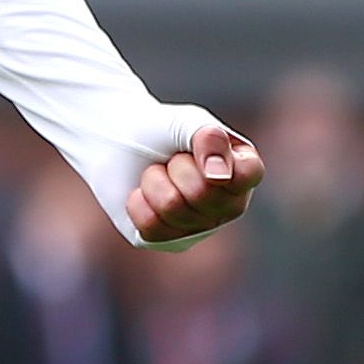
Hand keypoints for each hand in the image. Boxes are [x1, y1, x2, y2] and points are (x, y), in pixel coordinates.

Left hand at [126, 121, 260, 243]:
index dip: (218, 159)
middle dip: (176, 167)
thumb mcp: (187, 123)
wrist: (116, 142)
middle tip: (170, 159)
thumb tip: (219, 175)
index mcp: (242, 171)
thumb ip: (209, 139)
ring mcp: (200, 226)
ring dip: (154, 180)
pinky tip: (142, 193)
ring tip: (156, 173)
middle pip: (203, 193)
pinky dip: (137, 201)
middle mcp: (229, 204)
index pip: (247, 174)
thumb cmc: (160, 132)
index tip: (199, 140)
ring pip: (173, 207)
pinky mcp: (167, 240)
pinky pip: (150, 225)